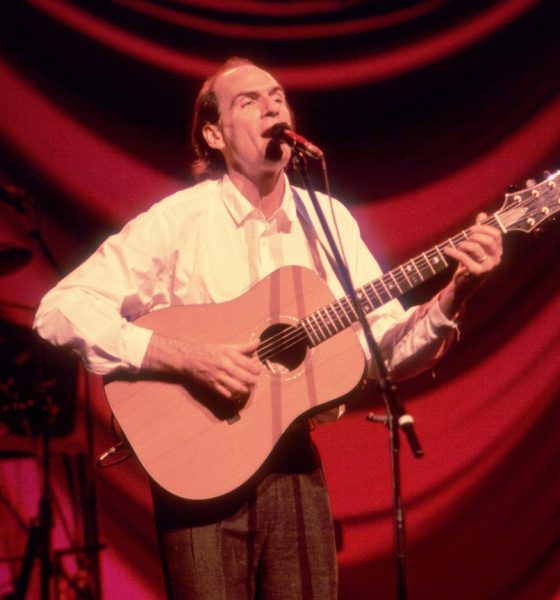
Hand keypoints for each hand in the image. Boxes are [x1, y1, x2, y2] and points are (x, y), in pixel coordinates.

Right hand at [142, 334, 261, 400]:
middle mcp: (224, 365)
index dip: (256, 369)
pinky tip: (237, 393)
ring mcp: (218, 376)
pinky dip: (234, 395)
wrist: (189, 358)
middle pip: (245, 377)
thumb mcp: (225, 346)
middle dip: (252, 381)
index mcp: (228, 354)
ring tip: (247, 388)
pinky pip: (226, 394)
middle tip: (254, 381)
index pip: (248, 364)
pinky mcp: (213, 385)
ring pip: (237, 387)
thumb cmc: (208, 351)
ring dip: (245, 389)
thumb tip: (258, 342)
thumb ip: (243, 346)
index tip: (257, 371)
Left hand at [439, 213, 502, 317]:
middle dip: (474, 234)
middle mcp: (496, 259)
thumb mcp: (475, 247)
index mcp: (498, 251)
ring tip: (457, 245)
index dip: (484, 228)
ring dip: (463, 243)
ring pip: (476, 247)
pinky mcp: (477, 273)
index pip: (496, 234)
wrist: (462, 285)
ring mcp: (488, 267)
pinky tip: (446, 250)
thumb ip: (479, 231)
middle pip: (488, 239)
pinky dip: (453, 252)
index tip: (471, 228)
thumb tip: (482, 215)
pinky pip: (464, 258)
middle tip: (463, 236)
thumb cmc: (469, 263)